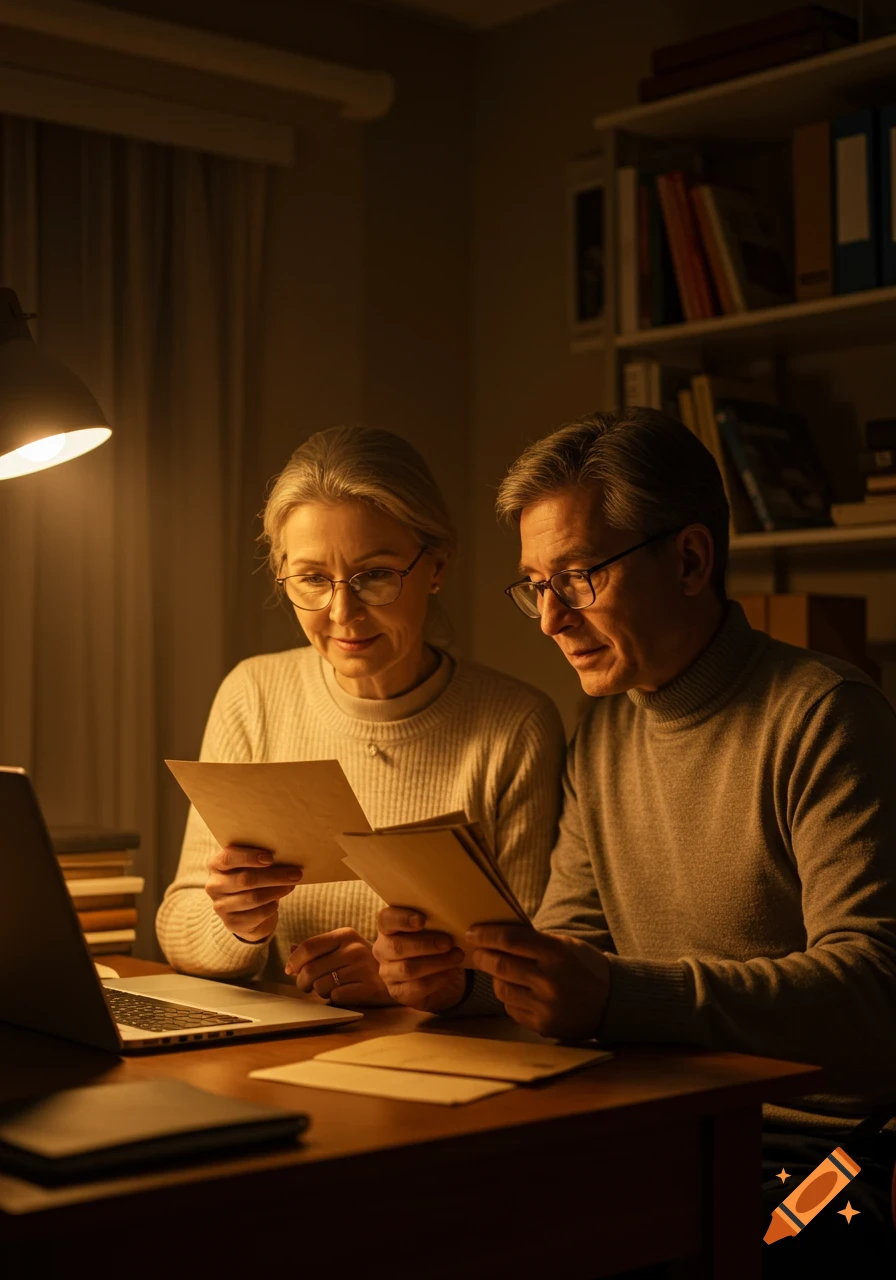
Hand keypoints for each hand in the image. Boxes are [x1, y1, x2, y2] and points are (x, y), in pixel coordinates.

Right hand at [205, 844, 302, 942]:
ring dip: (276, 891)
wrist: (245, 909)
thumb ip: (260, 857)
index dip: (249, 857)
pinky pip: (256, 914)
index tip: (270, 857)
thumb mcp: (251, 865)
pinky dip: (271, 907)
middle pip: (245, 880)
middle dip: (274, 876)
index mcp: (216, 865)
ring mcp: (220, 906)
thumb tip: (286, 854)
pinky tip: (277, 901)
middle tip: (296, 873)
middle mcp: (214, 886)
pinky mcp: (231, 923)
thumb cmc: (251, 877)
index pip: (228, 858)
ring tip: (291, 885)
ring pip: (253, 898)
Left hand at [285, 928, 394, 1006]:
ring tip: (332, 987)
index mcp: (345, 935)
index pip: (309, 947)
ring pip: (321, 986)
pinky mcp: (369, 988)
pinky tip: (346, 993)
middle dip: (302, 982)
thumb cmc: (364, 961)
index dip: (294, 961)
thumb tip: (291, 950)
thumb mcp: (343, 947)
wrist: (399, 974)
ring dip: (321, 992)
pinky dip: (335, 999)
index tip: (290, 970)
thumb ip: (318, 948)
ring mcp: (363, 968)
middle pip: (310, 970)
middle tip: (307, 986)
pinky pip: (336, 998)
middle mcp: (354, 949)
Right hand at [372, 907, 465, 1011]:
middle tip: (448, 942)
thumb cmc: (433, 940)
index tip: (422, 920)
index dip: (402, 919)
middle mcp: (382, 950)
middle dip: (425, 944)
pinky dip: (438, 979)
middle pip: (397, 946)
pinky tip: (452, 972)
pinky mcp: (397, 992)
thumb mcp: (432, 927)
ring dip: (436, 963)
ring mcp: (387, 973)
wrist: (436, 972)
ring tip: (456, 956)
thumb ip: (433, 919)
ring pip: (407, 969)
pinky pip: (417, 987)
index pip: (386, 920)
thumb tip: (450, 914)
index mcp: (387, 928)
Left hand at [468, 924, 610, 1039]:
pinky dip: (509, 998)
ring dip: (495, 978)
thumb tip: (498, 934)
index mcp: (556, 954)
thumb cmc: (586, 966)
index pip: (510, 940)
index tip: (472, 932)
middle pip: (499, 965)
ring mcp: (545, 1006)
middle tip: (477, 951)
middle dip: (483, 956)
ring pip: (501, 989)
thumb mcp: (566, 945)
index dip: (486, 935)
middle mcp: (549, 981)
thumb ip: (535, 941)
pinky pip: (512, 1009)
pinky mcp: (543, 1025)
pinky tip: (517, 990)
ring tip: (499, 971)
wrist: (613, 1002)